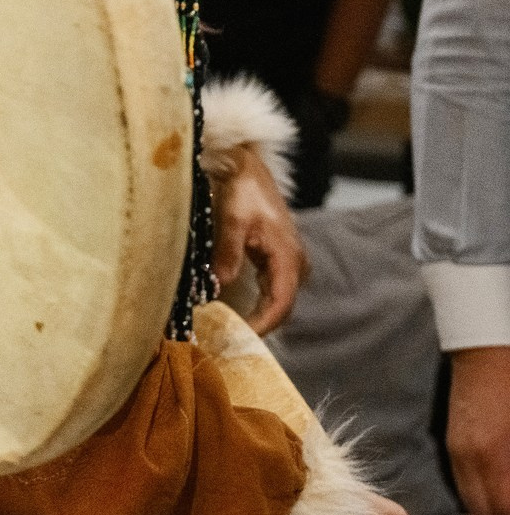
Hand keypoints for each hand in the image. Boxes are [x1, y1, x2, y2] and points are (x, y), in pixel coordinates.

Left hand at [213, 147, 307, 335]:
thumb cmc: (243, 191)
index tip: (239, 339)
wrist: (249, 170)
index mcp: (288, 256)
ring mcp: (290, 263)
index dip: (262, 325)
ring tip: (230, 334)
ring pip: (278, 301)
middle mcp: (295, 263)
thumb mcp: (231, 221)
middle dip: (259, 327)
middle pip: (282, 307)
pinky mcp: (280, 260)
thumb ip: (228, 254)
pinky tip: (237, 315)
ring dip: (258, 318)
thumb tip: (218, 286)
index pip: (280, 303)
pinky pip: (273, 291)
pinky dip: (258, 305)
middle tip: (229, 343)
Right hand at [446, 346, 509, 514]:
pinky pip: (467, 486)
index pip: (505, 512)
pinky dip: (485, 504)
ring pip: (474, 502)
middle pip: (487, 514)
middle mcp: (469, 457)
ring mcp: (458, 450)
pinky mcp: (455, 443)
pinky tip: (501, 506)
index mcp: (491, 454)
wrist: (485, 347)